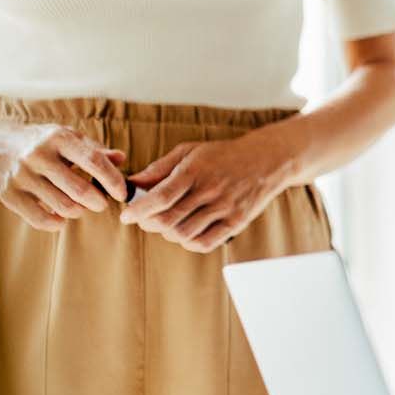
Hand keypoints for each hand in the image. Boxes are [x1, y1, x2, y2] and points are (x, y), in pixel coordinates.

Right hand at [0, 118, 126, 230]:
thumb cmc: (40, 142)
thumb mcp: (67, 138)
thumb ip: (96, 150)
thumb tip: (122, 159)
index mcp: (59, 138)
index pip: (94, 162)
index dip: (113, 181)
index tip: (122, 194)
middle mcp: (39, 155)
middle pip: (80, 190)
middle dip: (98, 202)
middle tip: (100, 203)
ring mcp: (22, 175)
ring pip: (64, 206)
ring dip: (79, 212)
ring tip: (79, 207)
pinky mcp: (8, 194)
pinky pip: (40, 219)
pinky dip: (57, 224)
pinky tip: (61, 218)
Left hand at [120, 132, 293, 252]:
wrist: (267, 160)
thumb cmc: (223, 155)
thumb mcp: (189, 152)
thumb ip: (159, 168)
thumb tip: (132, 184)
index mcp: (195, 171)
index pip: (161, 197)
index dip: (139, 210)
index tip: (126, 216)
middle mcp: (211, 191)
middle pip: (169, 220)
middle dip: (148, 224)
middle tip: (144, 219)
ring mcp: (225, 208)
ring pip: (184, 234)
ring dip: (167, 233)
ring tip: (166, 224)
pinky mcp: (237, 222)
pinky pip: (205, 243)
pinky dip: (188, 242)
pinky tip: (186, 232)